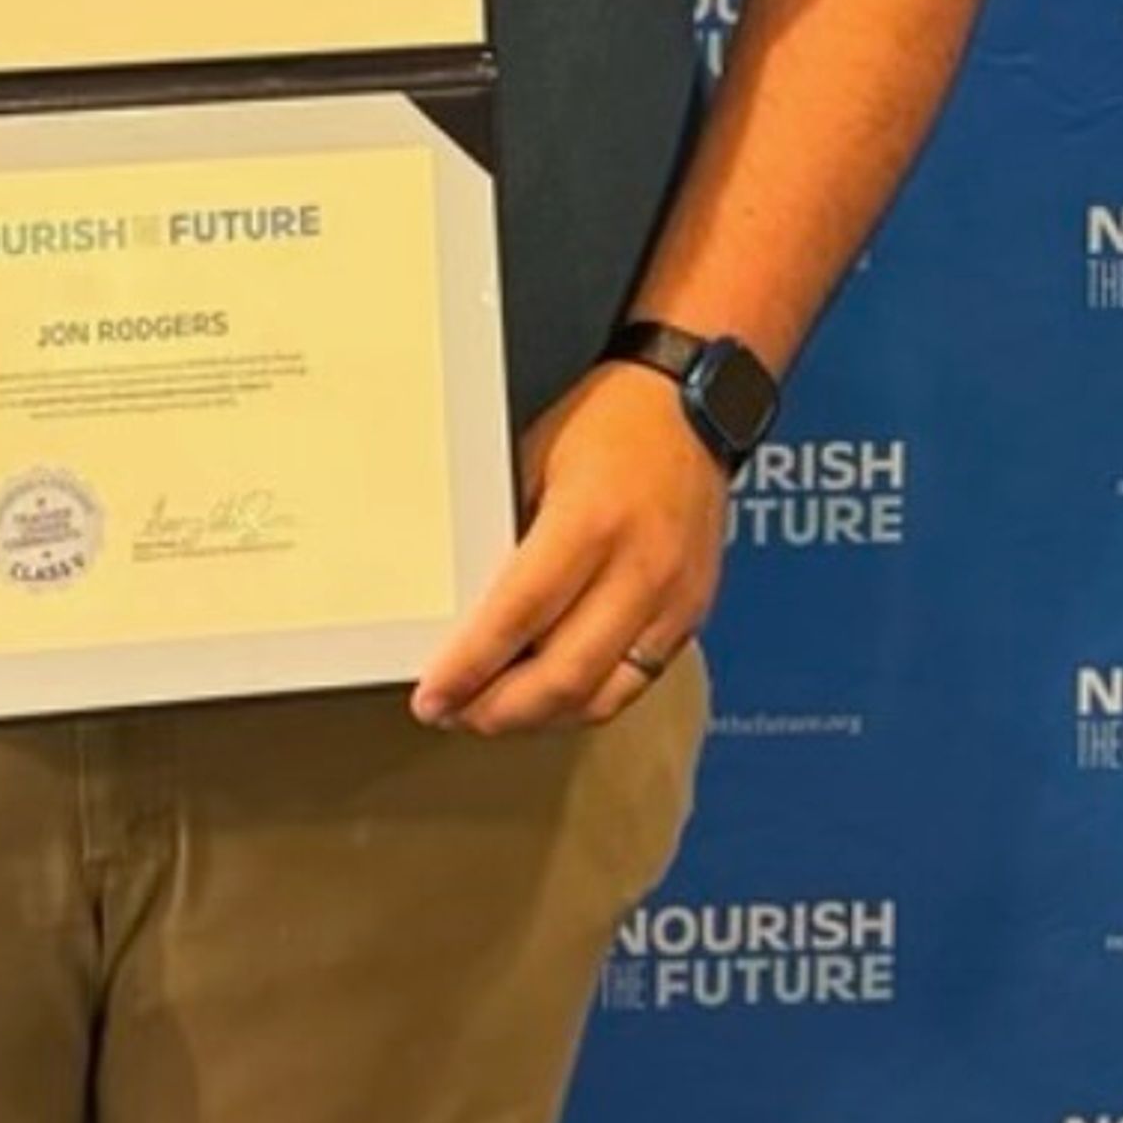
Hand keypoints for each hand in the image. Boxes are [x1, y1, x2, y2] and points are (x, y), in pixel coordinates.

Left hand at [409, 359, 725, 735]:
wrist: (691, 404)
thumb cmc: (607, 423)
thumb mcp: (535, 463)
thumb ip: (507, 539)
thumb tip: (462, 609)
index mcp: (590, 523)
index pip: (517, 619)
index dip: (469, 668)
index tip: (431, 696)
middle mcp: (639, 570)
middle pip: (563, 677)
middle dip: (499, 711)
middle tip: (454, 714)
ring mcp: (673, 600)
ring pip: (602, 696)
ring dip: (541, 718)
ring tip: (494, 713)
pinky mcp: (691, 615)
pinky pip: (635, 683)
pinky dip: (586, 700)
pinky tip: (549, 695)